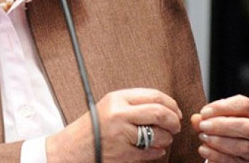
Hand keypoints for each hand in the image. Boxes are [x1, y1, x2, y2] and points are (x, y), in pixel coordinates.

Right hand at [47, 88, 182, 162]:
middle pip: (160, 113)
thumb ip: (134, 103)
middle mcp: (119, 114)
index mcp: (116, 98)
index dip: (171, 104)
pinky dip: (158, 151)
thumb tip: (167, 107)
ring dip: (167, 138)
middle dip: (174, 121)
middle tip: (176, 126)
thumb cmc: (94, 128)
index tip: (176, 112)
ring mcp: (121, 135)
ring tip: (163, 139)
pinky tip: (153, 149)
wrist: (72, 149)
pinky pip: (152, 152)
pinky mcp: (124, 153)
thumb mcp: (110, 107)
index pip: (154, 96)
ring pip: (159, 134)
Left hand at [191, 95, 248, 162]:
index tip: (204, 112)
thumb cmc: (227, 129)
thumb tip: (196, 119)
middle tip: (203, 126)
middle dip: (222, 126)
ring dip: (220, 142)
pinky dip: (217, 156)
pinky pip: (235, 162)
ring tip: (203, 137)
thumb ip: (206, 118)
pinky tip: (204, 150)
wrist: (234, 151)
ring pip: (244, 147)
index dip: (223, 107)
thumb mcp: (218, 119)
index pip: (244, 105)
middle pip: (248, 127)